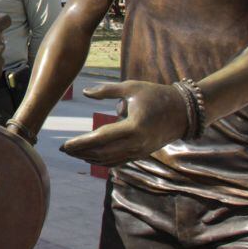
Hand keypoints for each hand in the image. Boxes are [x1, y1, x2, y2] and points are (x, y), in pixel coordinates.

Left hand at [59, 80, 188, 166]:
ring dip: (89, 158)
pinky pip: (119, 161)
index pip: (101, 138)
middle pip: (102, 153)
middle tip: (62, 149)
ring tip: (73, 153)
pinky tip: (90, 158)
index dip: (81, 143)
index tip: (65, 144)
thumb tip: (85, 92)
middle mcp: (136, 144)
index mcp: (133, 127)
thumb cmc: (156, 95)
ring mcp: (140, 151)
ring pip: (110, 160)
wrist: (184, 111)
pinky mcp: (142, 154)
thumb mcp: (131, 87)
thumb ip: (107, 90)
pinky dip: (103, 161)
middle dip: (81, 152)